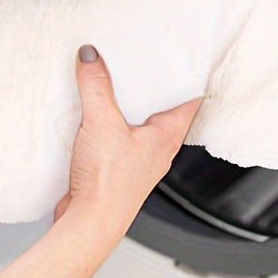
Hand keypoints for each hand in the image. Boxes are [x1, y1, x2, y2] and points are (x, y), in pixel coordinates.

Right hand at [53, 45, 202, 237]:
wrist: (88, 223)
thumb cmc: (109, 187)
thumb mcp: (102, 123)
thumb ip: (96, 86)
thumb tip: (91, 57)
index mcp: (167, 136)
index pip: (190, 98)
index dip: (188, 74)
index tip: (182, 54)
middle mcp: (156, 148)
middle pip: (159, 107)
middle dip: (148, 85)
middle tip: (137, 60)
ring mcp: (136, 159)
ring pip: (135, 123)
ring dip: (123, 104)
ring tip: (108, 82)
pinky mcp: (114, 167)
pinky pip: (113, 136)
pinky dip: (104, 121)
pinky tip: (87, 114)